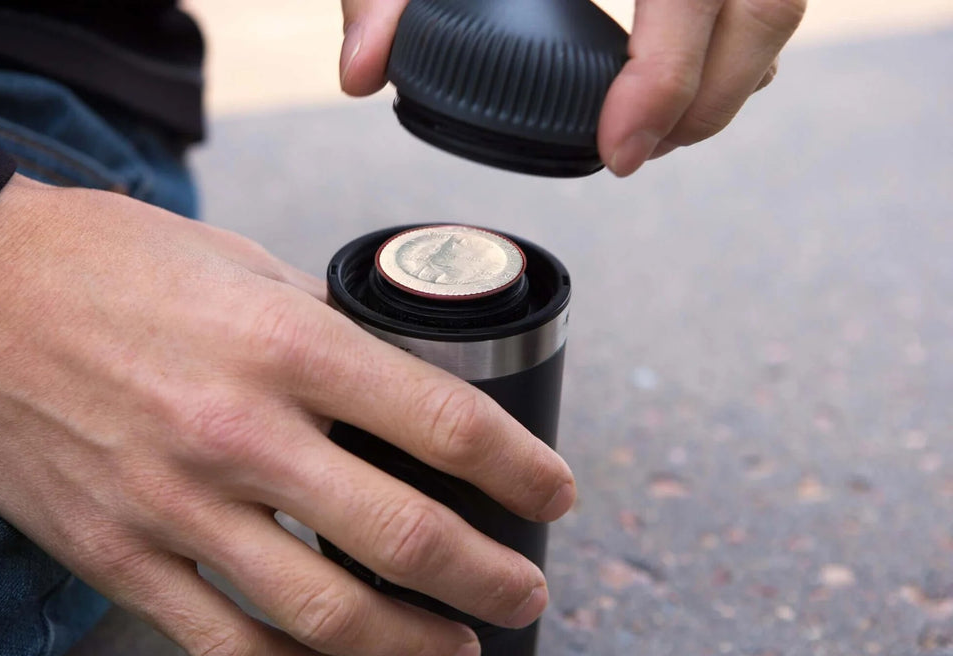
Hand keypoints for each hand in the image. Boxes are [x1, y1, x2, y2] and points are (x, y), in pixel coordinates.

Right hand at [0, 175, 575, 655]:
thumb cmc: (109, 264)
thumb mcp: (241, 265)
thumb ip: (326, 327)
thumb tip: (396, 376)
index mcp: (286, 344)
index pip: (445, 424)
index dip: (521, 469)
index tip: (552, 491)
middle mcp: (240, 432)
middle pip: (404, 536)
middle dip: (489, 576)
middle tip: (525, 587)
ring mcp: (176, 505)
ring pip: (324, 614)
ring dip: (412, 646)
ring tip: (460, 648)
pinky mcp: (121, 553)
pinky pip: (227, 645)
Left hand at [339, 0, 804, 175]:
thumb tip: (360, 71)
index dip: (666, 83)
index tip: (618, 151)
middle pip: (767, 7)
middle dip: (708, 104)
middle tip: (633, 155)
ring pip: (779, 0)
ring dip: (729, 79)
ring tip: (656, 127)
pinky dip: (735, 42)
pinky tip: (677, 74)